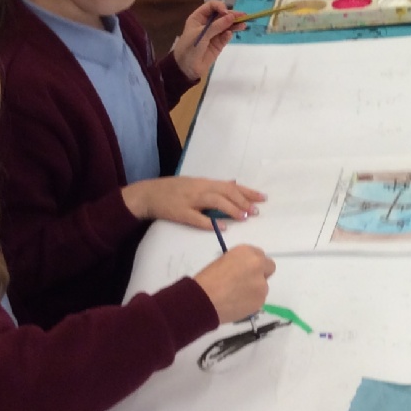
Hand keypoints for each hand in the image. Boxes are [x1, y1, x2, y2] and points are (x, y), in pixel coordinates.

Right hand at [122, 175, 264, 226]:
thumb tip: (234, 185)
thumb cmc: (172, 190)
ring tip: (244, 217)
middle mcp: (200, 188)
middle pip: (226, 192)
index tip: (263, 198)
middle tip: (256, 211)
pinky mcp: (180, 212)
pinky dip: (210, 222)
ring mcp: (190, 200)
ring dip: (231, 209)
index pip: (231, 186)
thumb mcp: (195, 184)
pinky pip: (197, 218)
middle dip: (243, 201)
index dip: (248, 192)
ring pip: (214, 201)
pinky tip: (222, 227)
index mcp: (205, 182)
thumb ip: (214, 186)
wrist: (148, 194)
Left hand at [172, 1, 239, 78]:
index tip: (226, 13)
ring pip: (226, 26)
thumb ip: (217, 26)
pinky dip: (229, 34)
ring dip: (234, 24)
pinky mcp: (219, 44)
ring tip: (243, 25)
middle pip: (221, 15)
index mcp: (199, 17)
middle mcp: (207, 23)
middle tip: (243, 16)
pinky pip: (226, 36)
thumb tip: (232, 17)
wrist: (186, 67)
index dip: (220, 7)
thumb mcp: (201, 34)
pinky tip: (231, 34)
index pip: (212, 6)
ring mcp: (214, 34)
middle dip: (231, 15)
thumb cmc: (190, 47)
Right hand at [192, 245, 276, 323]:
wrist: (204, 300)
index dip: (252, 263)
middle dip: (261, 273)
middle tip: (247, 282)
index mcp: (247, 252)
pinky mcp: (261, 300)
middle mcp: (258, 265)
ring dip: (254, 289)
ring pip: (263, 286)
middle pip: (268, 268)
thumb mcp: (224, 261)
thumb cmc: (207, 279)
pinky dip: (251, 301)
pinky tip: (236, 304)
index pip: (259, 255)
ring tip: (236, 296)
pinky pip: (258, 299)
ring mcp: (262, 284)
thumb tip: (244, 270)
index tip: (245, 270)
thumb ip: (240, 263)